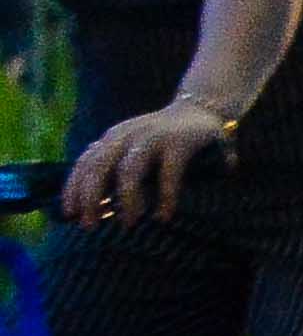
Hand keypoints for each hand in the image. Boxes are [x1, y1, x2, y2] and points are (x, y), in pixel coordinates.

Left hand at [67, 101, 233, 226]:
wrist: (201, 110)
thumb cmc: (165, 139)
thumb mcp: (133, 148)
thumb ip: (115, 167)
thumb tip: (95, 205)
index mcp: (113, 138)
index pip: (84, 163)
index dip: (73, 189)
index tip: (69, 214)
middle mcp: (127, 135)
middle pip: (98, 168)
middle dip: (90, 198)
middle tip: (90, 226)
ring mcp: (153, 137)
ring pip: (128, 172)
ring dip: (125, 200)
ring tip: (128, 223)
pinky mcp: (179, 143)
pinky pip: (167, 174)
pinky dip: (165, 197)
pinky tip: (164, 216)